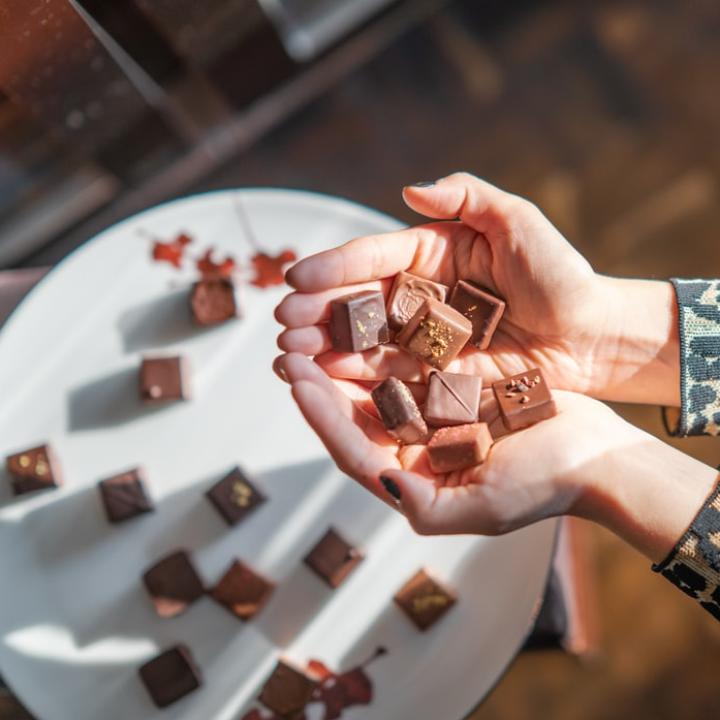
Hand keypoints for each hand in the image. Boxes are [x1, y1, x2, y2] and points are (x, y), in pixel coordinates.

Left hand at [273, 353, 716, 561]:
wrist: (594, 455)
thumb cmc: (545, 486)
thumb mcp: (485, 507)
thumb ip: (427, 506)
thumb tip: (380, 479)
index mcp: (410, 480)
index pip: (352, 449)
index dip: (323, 417)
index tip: (299, 381)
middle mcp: (411, 450)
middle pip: (352, 415)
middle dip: (318, 383)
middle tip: (290, 345)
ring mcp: (428, 417)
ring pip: (372, 386)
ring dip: (342, 358)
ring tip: (314, 326)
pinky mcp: (448, 388)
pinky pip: (406, 363)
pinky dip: (384, 344)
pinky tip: (365, 317)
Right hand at [276, 173, 678, 404]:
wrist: (591, 334)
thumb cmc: (559, 273)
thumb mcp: (517, 222)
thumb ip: (467, 196)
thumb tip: (410, 187)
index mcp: (429, 252)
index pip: (372, 256)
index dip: (334, 267)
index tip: (295, 277)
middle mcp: (417, 295)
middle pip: (356, 301)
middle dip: (316, 311)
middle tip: (282, 322)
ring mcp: (422, 337)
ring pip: (363, 340)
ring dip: (323, 347)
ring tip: (288, 353)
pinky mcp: (433, 374)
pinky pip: (388, 375)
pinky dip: (354, 378)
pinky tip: (323, 379)